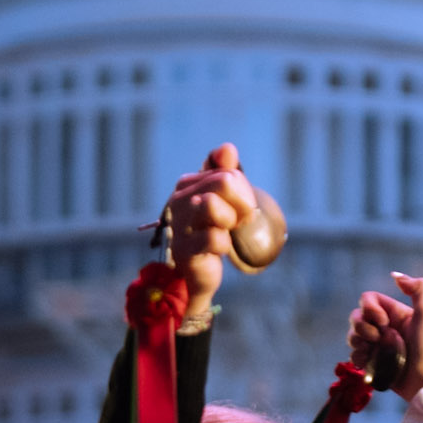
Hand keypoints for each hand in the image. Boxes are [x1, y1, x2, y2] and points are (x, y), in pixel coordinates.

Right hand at [165, 144, 256, 318]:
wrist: (197, 273)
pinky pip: (214, 238)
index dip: (243, 190)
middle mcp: (179, 200)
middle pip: (224, 182)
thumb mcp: (223, 201)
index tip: (241, 208)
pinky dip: (224, 244)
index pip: (227, 172)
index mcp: (188, 184)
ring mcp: (179, 224)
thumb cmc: (211, 232)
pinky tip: (219, 249)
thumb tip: (227, 148)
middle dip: (242, 202)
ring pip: (211, 204)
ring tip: (227, 230)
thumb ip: (226, 173)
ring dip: (230, 220)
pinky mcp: (184, 250)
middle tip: (240, 219)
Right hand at [346, 272, 422, 399]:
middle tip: (378, 339)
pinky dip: (359, 357)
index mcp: (392, 312)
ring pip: (351, 335)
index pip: (367, 299)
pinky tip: (371, 362)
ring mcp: (374, 344)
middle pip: (355, 316)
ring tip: (375, 351)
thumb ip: (418, 288)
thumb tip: (394, 275)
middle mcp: (381, 326)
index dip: (370, 308)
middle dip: (361, 327)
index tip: (383, 322)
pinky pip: (352, 354)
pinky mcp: (370, 361)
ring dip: (358, 342)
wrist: (422, 378)